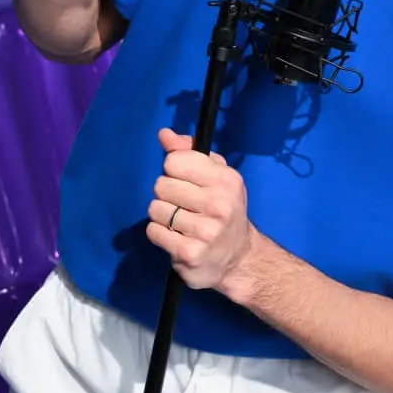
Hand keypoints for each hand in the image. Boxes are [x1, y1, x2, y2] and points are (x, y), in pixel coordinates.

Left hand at [147, 129, 256, 291]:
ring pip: (155, 208)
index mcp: (226, 180)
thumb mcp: (216, 176)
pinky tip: (176, 237)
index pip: (175, 161)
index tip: (185, 181)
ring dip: (162, 215)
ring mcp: (205, 231)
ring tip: (180, 222)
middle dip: (167, 194)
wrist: (239, 258)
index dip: (174, 170)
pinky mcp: (189, 253)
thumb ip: (189, 152)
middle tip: (184, 205)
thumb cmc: (224, 210)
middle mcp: (218, 204)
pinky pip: (154, 231)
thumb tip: (164, 134)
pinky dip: (159, 234)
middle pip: (161, 185)